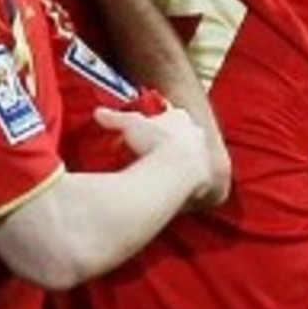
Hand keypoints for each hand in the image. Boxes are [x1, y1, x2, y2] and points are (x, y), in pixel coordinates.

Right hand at [94, 105, 213, 201]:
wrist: (176, 166)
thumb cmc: (152, 141)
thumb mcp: (129, 126)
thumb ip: (115, 118)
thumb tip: (98, 113)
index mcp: (181, 118)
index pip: (172, 120)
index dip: (158, 129)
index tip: (146, 137)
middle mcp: (197, 135)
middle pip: (185, 140)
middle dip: (173, 148)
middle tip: (154, 159)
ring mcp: (205, 157)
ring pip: (193, 162)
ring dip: (181, 168)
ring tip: (162, 180)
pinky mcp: (208, 181)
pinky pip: (197, 185)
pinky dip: (185, 189)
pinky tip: (171, 195)